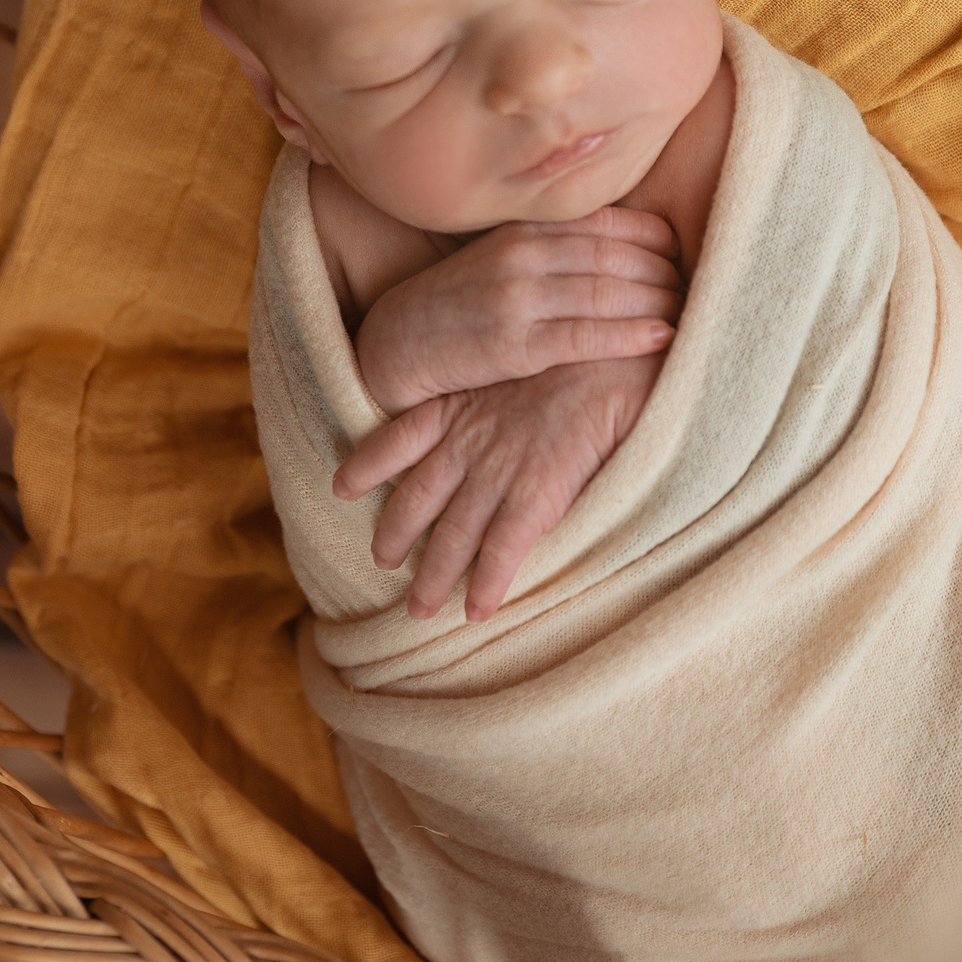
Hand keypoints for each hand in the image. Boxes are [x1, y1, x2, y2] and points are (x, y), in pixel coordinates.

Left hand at [332, 353, 663, 622]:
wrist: (619, 355)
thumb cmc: (580, 349)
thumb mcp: (521, 357)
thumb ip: (499, 387)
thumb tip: (497, 406)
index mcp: (459, 404)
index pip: (397, 437)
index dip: (367, 464)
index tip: (342, 485)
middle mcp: (467, 442)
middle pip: (415, 499)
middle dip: (393, 536)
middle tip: (381, 563)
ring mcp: (498, 471)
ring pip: (452, 536)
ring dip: (433, 577)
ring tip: (421, 609)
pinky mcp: (536, 495)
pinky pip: (502, 551)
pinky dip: (487, 585)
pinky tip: (478, 612)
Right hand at [352, 208, 681, 415]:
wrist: (395, 345)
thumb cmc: (460, 307)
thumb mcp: (500, 262)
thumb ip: (553, 251)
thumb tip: (622, 253)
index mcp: (525, 231)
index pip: (609, 222)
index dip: (658, 238)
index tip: (686, 255)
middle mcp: (524, 256)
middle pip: (618, 255)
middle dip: (668, 273)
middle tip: (704, 290)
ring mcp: (517, 299)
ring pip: (608, 291)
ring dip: (659, 302)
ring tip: (693, 314)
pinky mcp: (514, 345)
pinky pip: (584, 335)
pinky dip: (629, 334)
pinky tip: (663, 337)